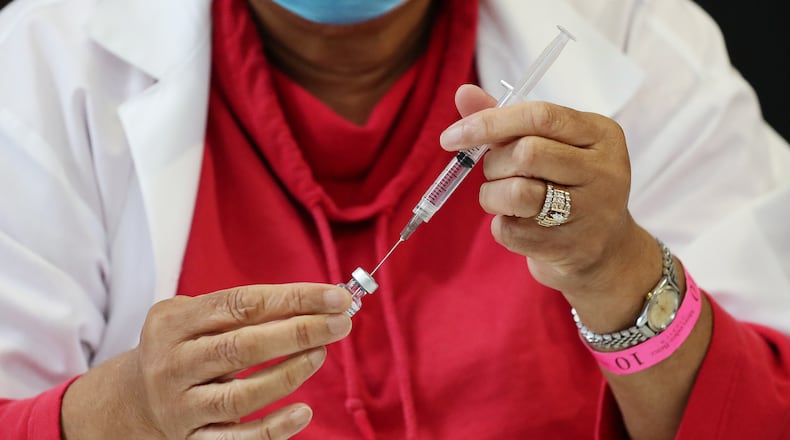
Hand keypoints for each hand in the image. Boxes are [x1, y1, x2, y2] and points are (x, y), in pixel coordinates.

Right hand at [62, 283, 351, 439]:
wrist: (130, 401)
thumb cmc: (182, 347)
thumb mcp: (194, 317)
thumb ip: (245, 309)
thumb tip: (318, 303)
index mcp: (173, 322)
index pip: (241, 304)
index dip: (293, 298)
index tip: (335, 296)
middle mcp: (173, 363)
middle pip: (242, 347)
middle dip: (299, 332)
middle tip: (340, 323)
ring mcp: (180, 406)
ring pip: (240, 396)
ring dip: (289, 374)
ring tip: (321, 354)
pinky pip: (237, 439)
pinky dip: (273, 428)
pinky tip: (303, 412)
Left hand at [440, 85, 658, 315]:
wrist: (605, 251)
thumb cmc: (567, 187)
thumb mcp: (549, 146)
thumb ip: (507, 121)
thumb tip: (463, 93)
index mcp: (600, 134)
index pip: (540, 116)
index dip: (489, 122)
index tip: (451, 136)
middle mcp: (604, 170)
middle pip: (526, 153)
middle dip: (494, 163)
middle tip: (494, 172)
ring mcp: (592, 212)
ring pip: (517, 193)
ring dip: (492, 195)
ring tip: (501, 199)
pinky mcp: (572, 248)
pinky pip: (512, 231)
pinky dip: (502, 226)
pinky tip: (518, 224)